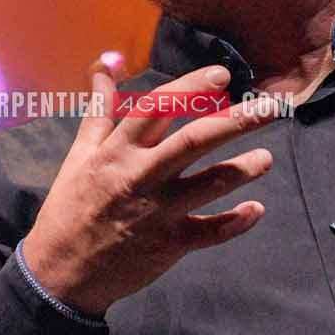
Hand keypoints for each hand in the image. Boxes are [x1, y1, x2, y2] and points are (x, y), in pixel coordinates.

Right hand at [19, 58, 285, 315]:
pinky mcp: (171, 245)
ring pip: (211, 184)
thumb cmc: (72, 207)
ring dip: (244, 168)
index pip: (158, 108)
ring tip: (266, 158)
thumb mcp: (80, 153)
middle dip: (237, 121)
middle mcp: (141, 177)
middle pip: (195, 140)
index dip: (192, 88)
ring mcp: (159, 212)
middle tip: (272, 107)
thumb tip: (108, 62)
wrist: (61, 272)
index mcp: (117, 151)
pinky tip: (256, 210)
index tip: (223, 74)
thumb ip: (101, 106)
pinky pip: (212, 232)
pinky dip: (237, 221)